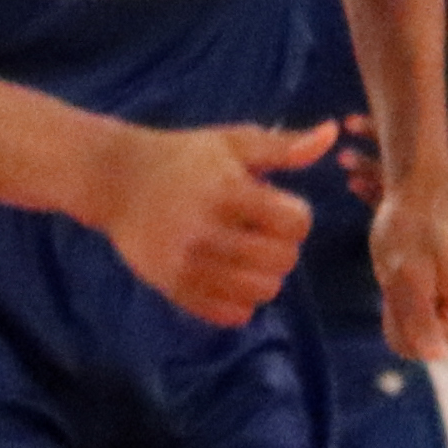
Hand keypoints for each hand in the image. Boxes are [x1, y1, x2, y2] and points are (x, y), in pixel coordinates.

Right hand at [86, 120, 328, 327]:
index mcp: (226, 192)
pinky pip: (228, 314)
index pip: (295, 223)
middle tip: (261, 234)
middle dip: (282, 247)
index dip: (295, 216)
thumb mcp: (232, 143)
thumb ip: (283, 146)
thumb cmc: (183, 157)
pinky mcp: (172, 286)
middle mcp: (207, 231)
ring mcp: (187, 263)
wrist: (116, 180)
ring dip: (264, 277)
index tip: (276, 207)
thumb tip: (332, 134)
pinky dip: (239, 301)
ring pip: (260, 292)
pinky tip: (228, 277)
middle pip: (282, 261)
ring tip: (248, 258)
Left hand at [367, 178, 447, 358]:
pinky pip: (415, 313)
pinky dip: (402, 295)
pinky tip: (408, 270)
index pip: (429, 348)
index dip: (410, 322)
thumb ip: (420, 317)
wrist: (417, 193)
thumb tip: (435, 357)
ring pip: (415, 326)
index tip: (418, 286)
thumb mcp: (406, 276)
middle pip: (422, 340)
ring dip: (400, 300)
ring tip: (408, 268)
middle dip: (403, 311)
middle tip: (407, 274)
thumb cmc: (410, 230)